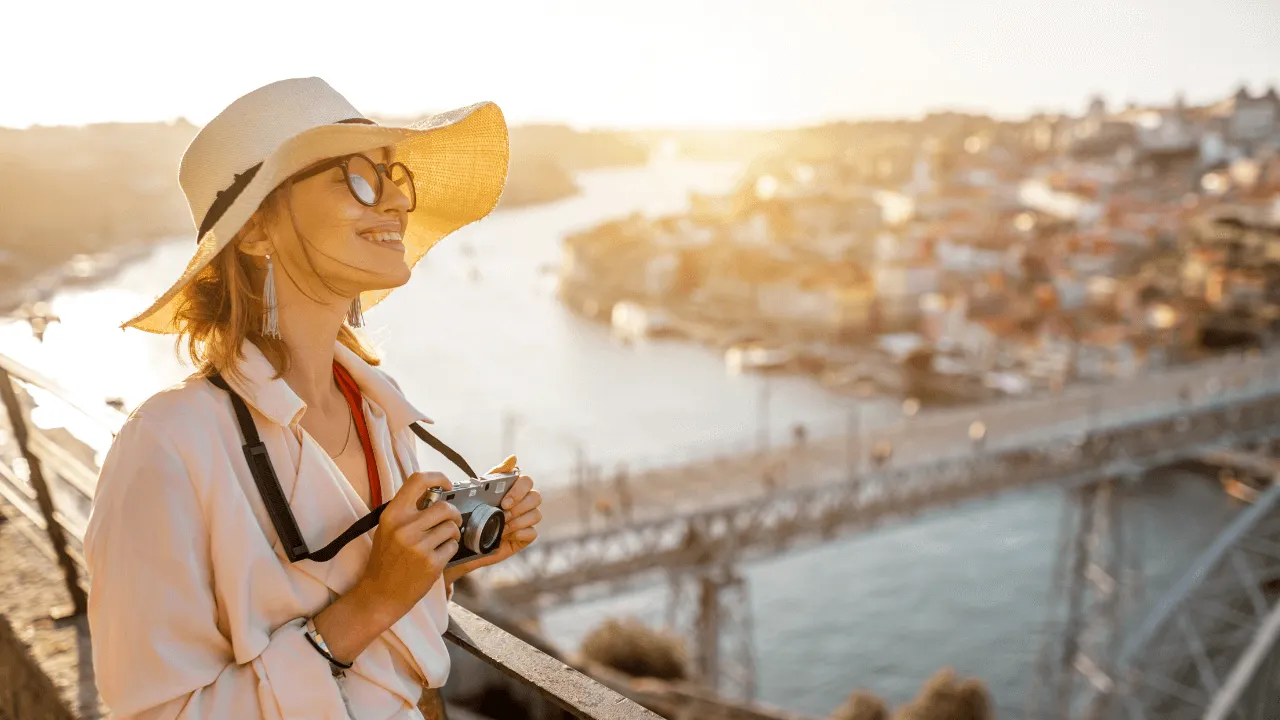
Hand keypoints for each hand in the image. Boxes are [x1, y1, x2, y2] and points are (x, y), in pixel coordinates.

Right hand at [359, 471, 461, 621]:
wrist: (380, 595)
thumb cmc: (385, 560)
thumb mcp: (388, 529)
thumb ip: (407, 511)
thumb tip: (434, 492)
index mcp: (392, 514)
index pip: (418, 481)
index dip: (438, 477)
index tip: (447, 484)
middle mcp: (405, 528)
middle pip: (444, 507)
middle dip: (454, 514)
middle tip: (452, 520)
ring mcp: (419, 546)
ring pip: (452, 527)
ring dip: (453, 533)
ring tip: (442, 541)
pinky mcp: (431, 563)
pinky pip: (453, 546)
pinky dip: (450, 549)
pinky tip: (439, 555)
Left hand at [454, 471, 540, 572]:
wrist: (465, 543)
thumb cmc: (473, 515)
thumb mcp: (480, 492)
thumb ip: (497, 474)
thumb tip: (513, 458)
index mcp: (513, 489)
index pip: (527, 481)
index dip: (519, 491)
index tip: (504, 502)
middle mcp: (523, 503)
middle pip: (536, 497)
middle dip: (519, 507)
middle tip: (503, 515)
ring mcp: (526, 520)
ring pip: (536, 515)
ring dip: (518, 522)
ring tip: (502, 528)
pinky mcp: (525, 536)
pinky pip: (532, 533)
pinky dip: (520, 534)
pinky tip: (507, 537)